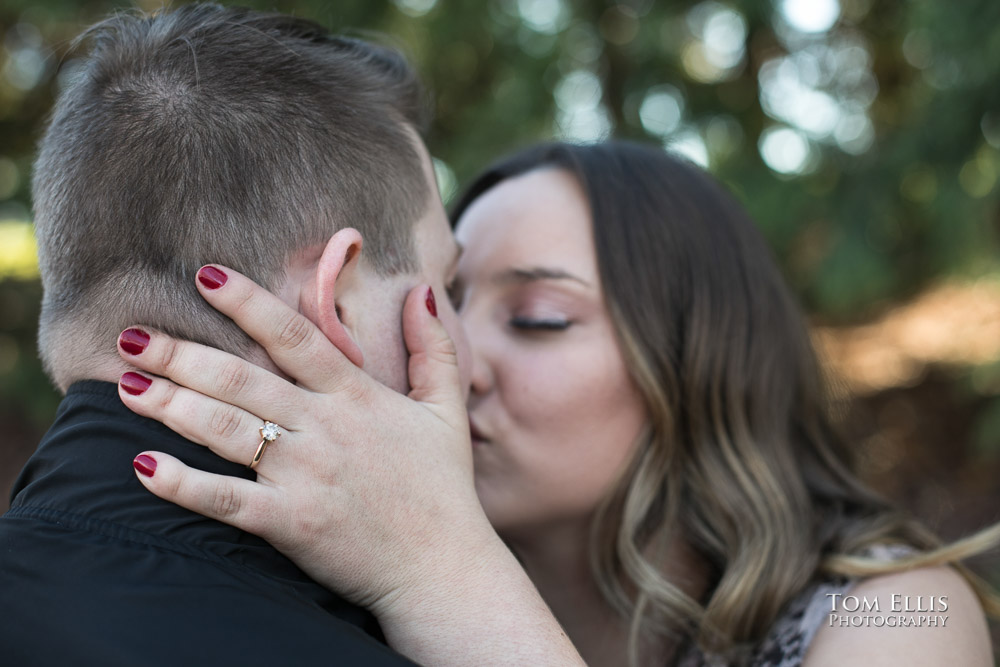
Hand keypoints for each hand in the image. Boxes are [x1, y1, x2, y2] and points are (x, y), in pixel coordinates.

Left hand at [117, 265, 584, 665]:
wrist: (442, 568)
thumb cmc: (443, 489)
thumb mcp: (448, 410)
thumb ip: (433, 349)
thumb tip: (422, 289)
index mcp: (357, 397)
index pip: (294, 337)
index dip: (248, 303)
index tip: (205, 276)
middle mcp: (324, 428)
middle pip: (240, 381)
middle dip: (181, 355)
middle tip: (131, 337)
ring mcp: (304, 476)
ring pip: (224, 429)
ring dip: (169, 406)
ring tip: (125, 385)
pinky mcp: (289, 522)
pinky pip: (224, 500)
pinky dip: (181, 485)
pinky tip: (142, 467)